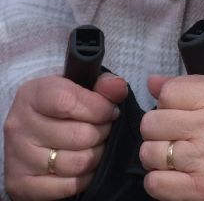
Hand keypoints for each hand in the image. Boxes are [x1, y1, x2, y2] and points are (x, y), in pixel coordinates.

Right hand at [3, 72, 127, 199]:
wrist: (30, 135)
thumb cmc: (60, 109)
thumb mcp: (78, 87)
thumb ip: (102, 85)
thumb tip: (118, 88)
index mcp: (32, 96)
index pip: (68, 101)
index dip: (99, 108)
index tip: (109, 111)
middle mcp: (19, 127)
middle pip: (80, 135)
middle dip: (102, 133)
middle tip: (102, 131)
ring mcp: (17, 157)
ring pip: (78, 162)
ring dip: (95, 155)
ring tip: (94, 146)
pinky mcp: (21, 184)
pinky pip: (68, 186)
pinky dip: (84, 178)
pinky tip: (83, 166)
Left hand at [139, 75, 203, 200]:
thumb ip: (193, 85)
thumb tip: (153, 82)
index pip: (169, 92)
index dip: (168, 102)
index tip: (178, 111)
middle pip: (152, 123)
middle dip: (158, 129)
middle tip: (175, 134)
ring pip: (149, 153)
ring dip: (157, 156)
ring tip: (175, 155)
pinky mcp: (199, 188)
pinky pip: (154, 182)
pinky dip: (159, 180)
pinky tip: (175, 174)